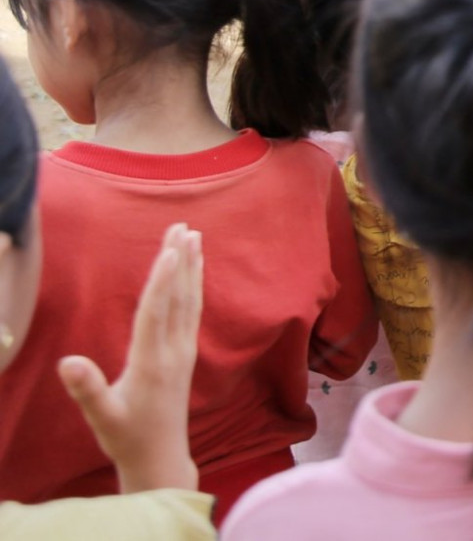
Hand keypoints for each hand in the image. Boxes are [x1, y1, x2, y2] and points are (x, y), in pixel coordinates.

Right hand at [57, 224, 202, 493]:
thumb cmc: (126, 436)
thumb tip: (67, 362)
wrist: (160, 456)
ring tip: (193, 237)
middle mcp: (173, 351)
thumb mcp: (101, 416)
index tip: (170, 248)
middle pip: (177, 298)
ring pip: (190, 301)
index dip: (162, 279)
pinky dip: (194, 287)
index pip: (156, 311)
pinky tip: (195, 271)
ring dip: (191, 268)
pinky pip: (193, 312)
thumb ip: (87, 389)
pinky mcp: (186, 355)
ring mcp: (183, 351)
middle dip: (179, 261)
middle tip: (182, 227)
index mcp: (151, 361)